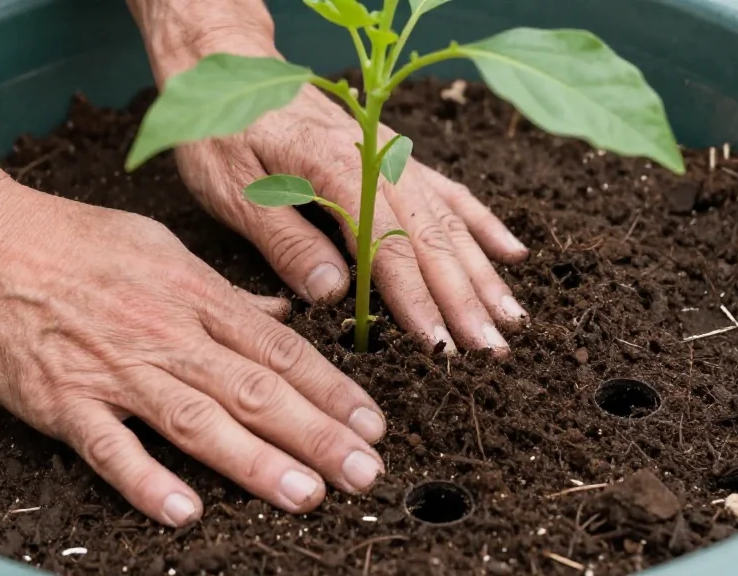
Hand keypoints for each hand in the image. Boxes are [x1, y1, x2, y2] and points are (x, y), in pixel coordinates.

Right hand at [0, 178, 386, 526]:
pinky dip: (146, 480)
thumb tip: (279, 318)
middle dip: (317, 434)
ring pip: (198, 421)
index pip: (280, 350)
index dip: (331, 389)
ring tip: (306, 495)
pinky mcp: (62, 400)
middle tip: (366, 472)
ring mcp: (115, 370)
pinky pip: (109, 448)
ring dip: (256, 462)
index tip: (373, 423)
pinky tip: (185, 513)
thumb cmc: (75, 240)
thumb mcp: (163, 249)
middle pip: (255, 391)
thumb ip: (224, 292)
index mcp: (195, 296)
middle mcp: (166, 335)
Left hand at [130, 1, 530, 354]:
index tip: (440, 345)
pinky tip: (514, 254)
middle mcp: (378, 160)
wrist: (232, 65)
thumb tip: (334, 293)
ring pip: (450, 221)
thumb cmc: (223, 132)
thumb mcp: (232, 189)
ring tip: (514, 319)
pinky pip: (452, 193)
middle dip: (464, 299)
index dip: (416, 299)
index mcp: (335, 168)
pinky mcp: (398, 157)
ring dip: (483, 273)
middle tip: (493, 351)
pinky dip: (483, 225)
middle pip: (432, 238)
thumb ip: (285, 239)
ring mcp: (394, 157)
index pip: (387, 245)